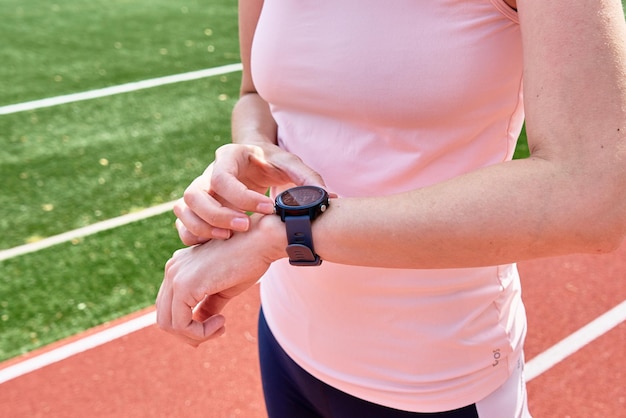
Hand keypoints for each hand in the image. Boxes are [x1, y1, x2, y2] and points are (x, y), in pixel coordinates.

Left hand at [156, 214, 283, 346]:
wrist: (261, 241)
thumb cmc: (248, 260)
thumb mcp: (223, 288)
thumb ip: (207, 305)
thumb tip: (199, 324)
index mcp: (179, 267)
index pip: (170, 308)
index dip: (190, 326)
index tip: (218, 325)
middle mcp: (172, 269)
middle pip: (165, 319)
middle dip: (190, 334)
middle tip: (218, 331)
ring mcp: (175, 276)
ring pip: (169, 325)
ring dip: (197, 335)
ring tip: (221, 326)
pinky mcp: (184, 285)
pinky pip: (182, 325)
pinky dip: (201, 332)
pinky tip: (221, 322)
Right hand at [174, 143, 326, 244]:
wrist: (256, 159)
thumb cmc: (273, 162)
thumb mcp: (291, 165)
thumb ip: (308, 179)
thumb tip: (329, 197)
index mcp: (228, 157)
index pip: (223, 177)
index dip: (242, 197)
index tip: (267, 208)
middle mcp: (207, 172)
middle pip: (194, 194)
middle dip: (217, 215)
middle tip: (243, 227)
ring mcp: (199, 190)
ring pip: (184, 209)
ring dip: (202, 227)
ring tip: (229, 238)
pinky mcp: (197, 207)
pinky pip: (183, 223)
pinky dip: (194, 236)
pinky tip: (218, 244)